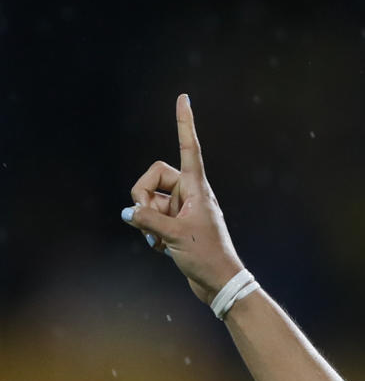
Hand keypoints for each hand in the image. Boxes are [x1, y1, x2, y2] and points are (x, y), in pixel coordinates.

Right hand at [122, 94, 244, 304]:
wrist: (219, 284)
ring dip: (147, 219)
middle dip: (144, 196)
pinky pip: (152, 216)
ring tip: (161, 241)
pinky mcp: (177, 223)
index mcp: (197, 188)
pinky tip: (161, 249)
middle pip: (154, 176)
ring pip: (150, 199)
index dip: (184, 123)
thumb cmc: (206, 258)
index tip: (183, 97)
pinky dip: (150, 231)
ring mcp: (183, 208)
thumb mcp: (174, 236)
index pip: (190, 148)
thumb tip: (128, 212)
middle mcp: (191, 194)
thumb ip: (147, 220)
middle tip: (150, 220)